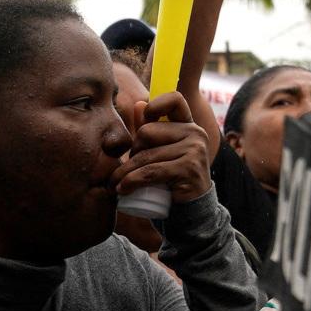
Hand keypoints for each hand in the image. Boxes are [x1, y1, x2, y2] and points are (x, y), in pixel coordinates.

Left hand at [115, 86, 213, 202]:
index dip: (156, 104)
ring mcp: (194, 149)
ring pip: (146, 155)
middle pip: (147, 131)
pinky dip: (133, 181)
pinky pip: (151, 171)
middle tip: (129, 168)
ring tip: (116, 184)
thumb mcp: (160, 153)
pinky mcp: (189, 168)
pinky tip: (123, 189)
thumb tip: (139, 104)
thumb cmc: (171, 181)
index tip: (145, 117)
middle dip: (133, 151)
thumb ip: (151, 129)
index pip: (175, 99)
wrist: (191, 212)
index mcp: (188, 126)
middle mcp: (194, 133)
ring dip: (125, 172)